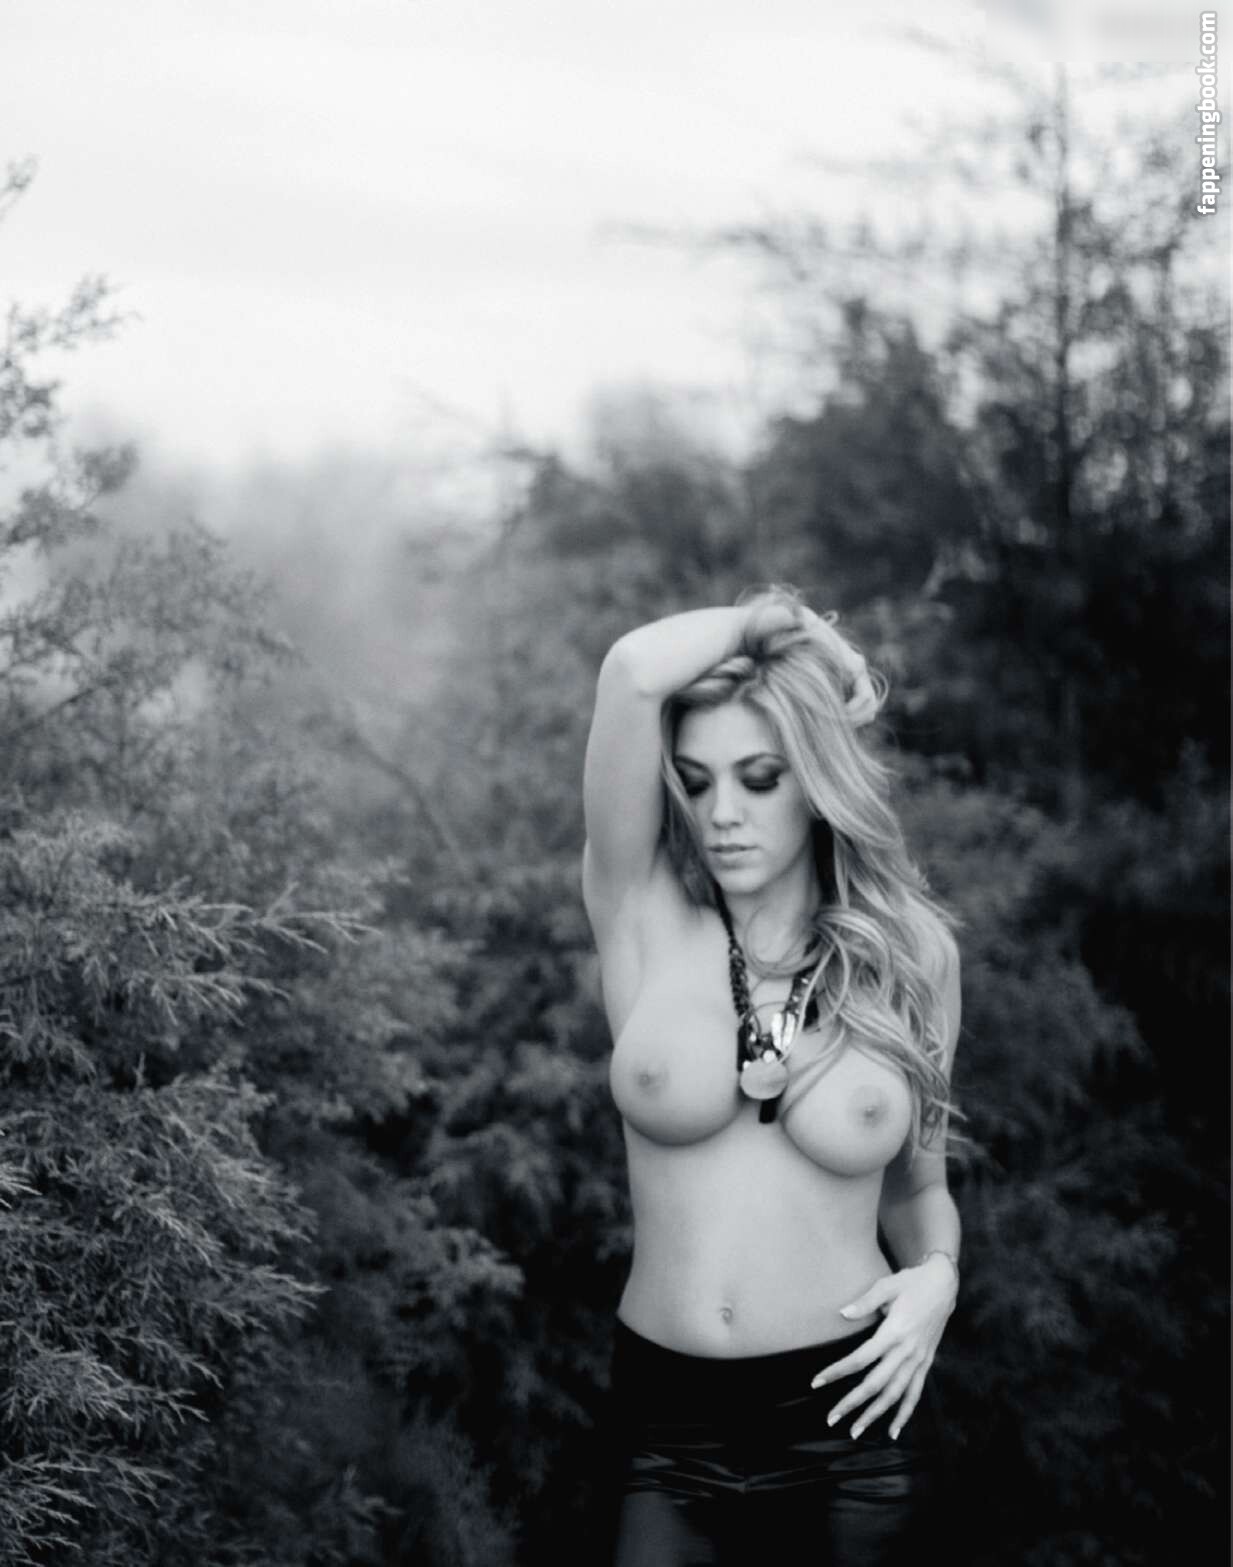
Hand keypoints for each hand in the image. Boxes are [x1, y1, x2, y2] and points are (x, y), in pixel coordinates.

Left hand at [808, 1257, 957, 1440]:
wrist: (944, 1284)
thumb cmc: (911, 1282)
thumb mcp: (887, 1285)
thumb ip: (865, 1302)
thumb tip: (842, 1313)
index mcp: (894, 1331)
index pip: (860, 1358)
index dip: (837, 1371)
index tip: (817, 1382)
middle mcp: (907, 1350)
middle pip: (875, 1384)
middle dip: (852, 1403)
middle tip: (831, 1418)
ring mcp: (918, 1359)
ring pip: (895, 1395)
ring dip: (875, 1415)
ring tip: (855, 1431)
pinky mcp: (926, 1362)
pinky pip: (915, 1393)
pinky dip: (904, 1414)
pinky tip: (893, 1431)